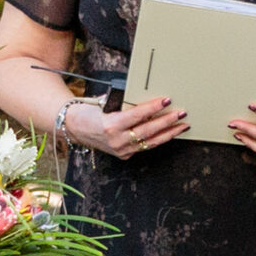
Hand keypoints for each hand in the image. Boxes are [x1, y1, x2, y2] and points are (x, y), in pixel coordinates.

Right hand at [66, 94, 189, 158]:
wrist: (74, 128)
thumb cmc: (89, 112)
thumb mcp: (104, 104)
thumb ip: (124, 105)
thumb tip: (145, 100)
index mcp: (111, 125)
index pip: (137, 115)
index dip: (153, 107)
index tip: (166, 100)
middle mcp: (117, 140)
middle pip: (148, 131)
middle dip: (167, 121)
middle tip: (181, 113)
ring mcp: (121, 150)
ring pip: (150, 142)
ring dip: (168, 133)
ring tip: (182, 125)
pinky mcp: (123, 155)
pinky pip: (144, 147)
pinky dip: (157, 140)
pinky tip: (168, 134)